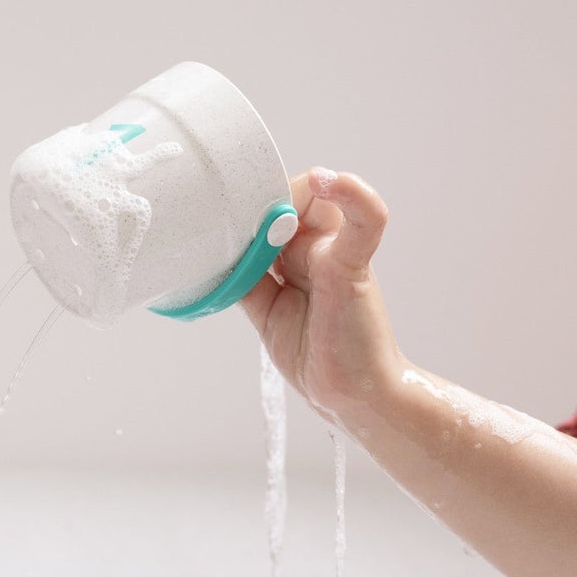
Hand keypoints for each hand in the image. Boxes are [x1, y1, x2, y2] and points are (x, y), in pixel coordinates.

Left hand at [238, 167, 405, 418]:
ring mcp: (336, 252)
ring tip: (268, 219)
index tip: (219, 213)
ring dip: (292, 192)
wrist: (349, 395)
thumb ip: (246, 276)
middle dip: (260, 198)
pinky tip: (329, 181)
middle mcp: (318, 245)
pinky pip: (364, 220)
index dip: (247, 204)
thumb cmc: (315, 353)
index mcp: (298, 253)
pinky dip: (353, 195)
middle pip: (289, 195)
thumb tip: (212, 249)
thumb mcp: (266, 309)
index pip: (271, 206)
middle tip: (235, 214)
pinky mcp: (354, 265)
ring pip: (320, 196)